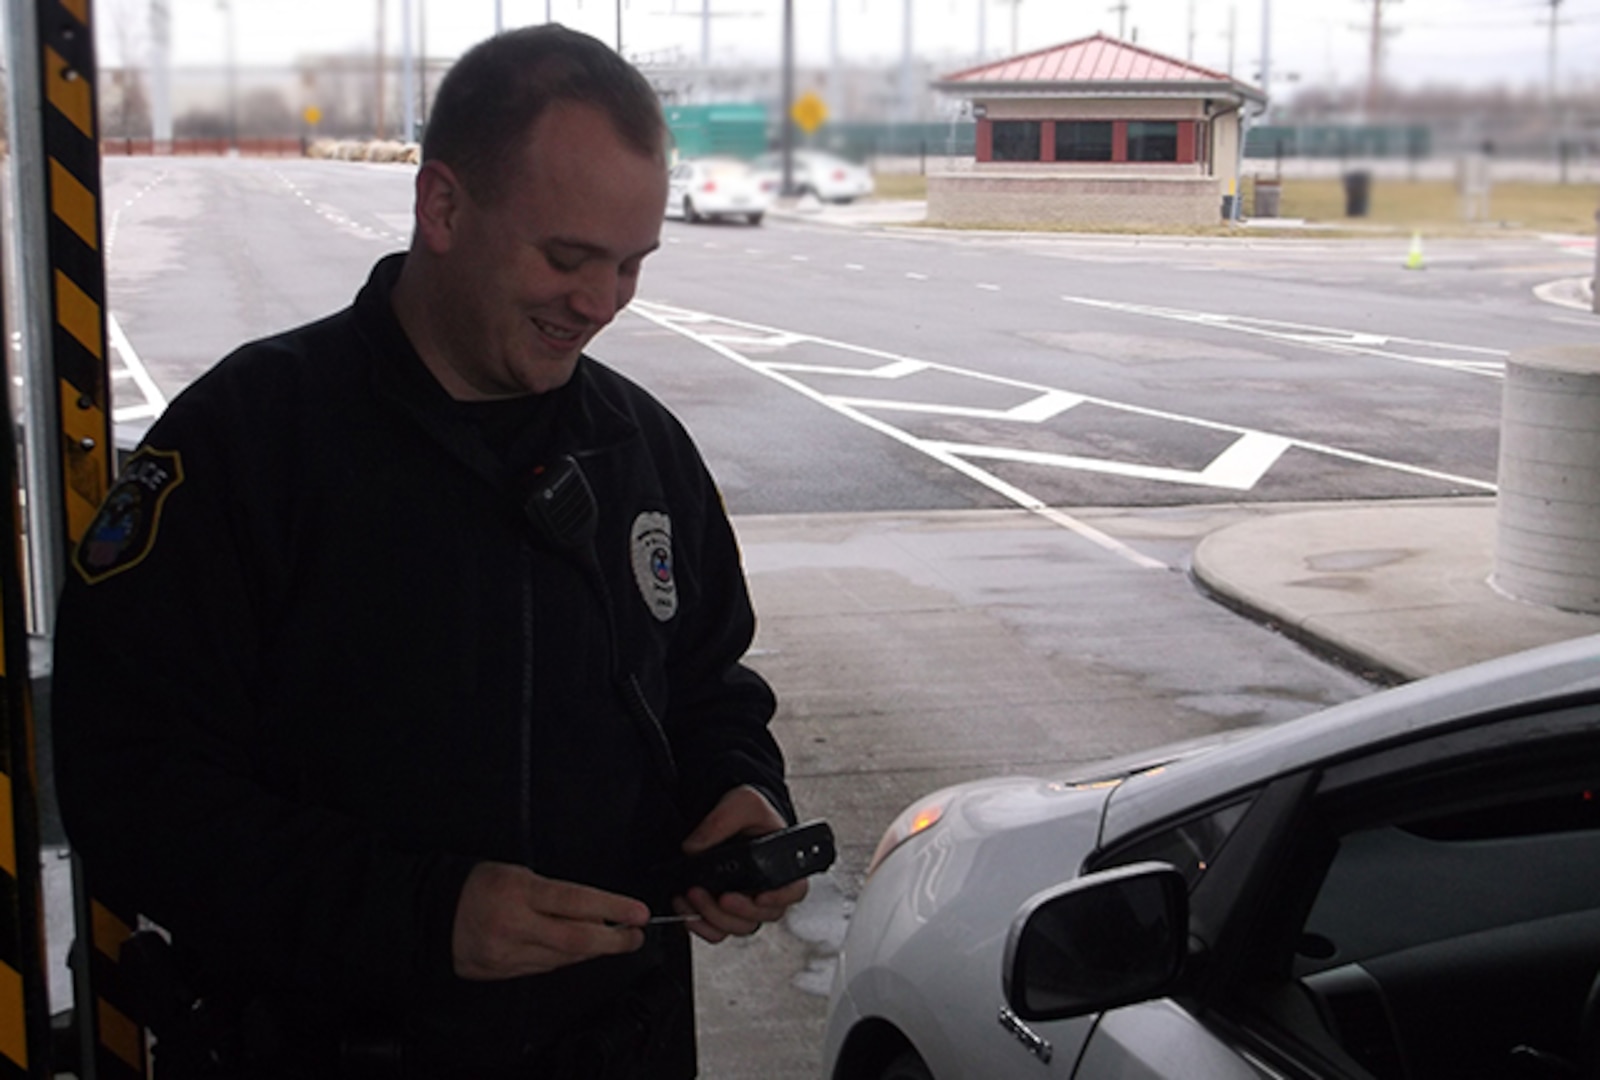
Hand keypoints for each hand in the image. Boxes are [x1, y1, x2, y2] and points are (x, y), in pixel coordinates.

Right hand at [452, 861, 649, 979]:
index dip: (613, 908)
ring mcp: (508, 954)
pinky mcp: (502, 972)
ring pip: (564, 958)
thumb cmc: (477, 885)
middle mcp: (514, 926)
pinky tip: (579, 951)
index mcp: (518, 892)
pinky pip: (545, 968)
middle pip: (576, 939)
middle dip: (614, 940)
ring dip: (594, 950)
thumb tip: (594, 908)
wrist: (431, 913)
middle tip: (636, 936)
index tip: (638, 913)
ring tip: (614, 941)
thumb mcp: (516, 872)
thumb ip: (553, 893)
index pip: (576, 901)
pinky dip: (566, 959)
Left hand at [674, 786, 809, 943]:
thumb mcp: (742, 804)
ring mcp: (747, 903)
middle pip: (761, 916)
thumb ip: (721, 822)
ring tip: (693, 896)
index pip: (794, 891)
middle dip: (734, 910)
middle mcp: (769, 890)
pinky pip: (717, 931)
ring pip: (738, 928)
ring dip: (713, 918)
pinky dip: (700, 925)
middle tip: (714, 894)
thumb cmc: (750, 812)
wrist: (735, 818)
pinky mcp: (725, 910)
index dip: (780, 899)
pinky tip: (686, 907)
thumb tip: (693, 848)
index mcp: (784, 866)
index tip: (760, 896)